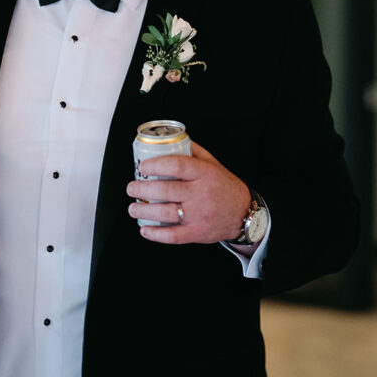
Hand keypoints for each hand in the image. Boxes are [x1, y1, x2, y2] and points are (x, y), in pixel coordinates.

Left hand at [126, 140, 251, 245]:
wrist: (244, 213)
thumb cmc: (224, 186)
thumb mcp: (213, 164)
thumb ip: (193, 151)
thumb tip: (170, 140)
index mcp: (205, 173)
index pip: (177, 165)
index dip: (155, 165)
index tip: (142, 167)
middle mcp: (202, 194)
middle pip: (166, 190)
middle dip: (142, 190)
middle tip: (132, 188)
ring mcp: (199, 214)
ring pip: (166, 213)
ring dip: (144, 211)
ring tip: (133, 208)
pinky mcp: (198, 232)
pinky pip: (174, 236)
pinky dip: (156, 234)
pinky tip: (145, 230)